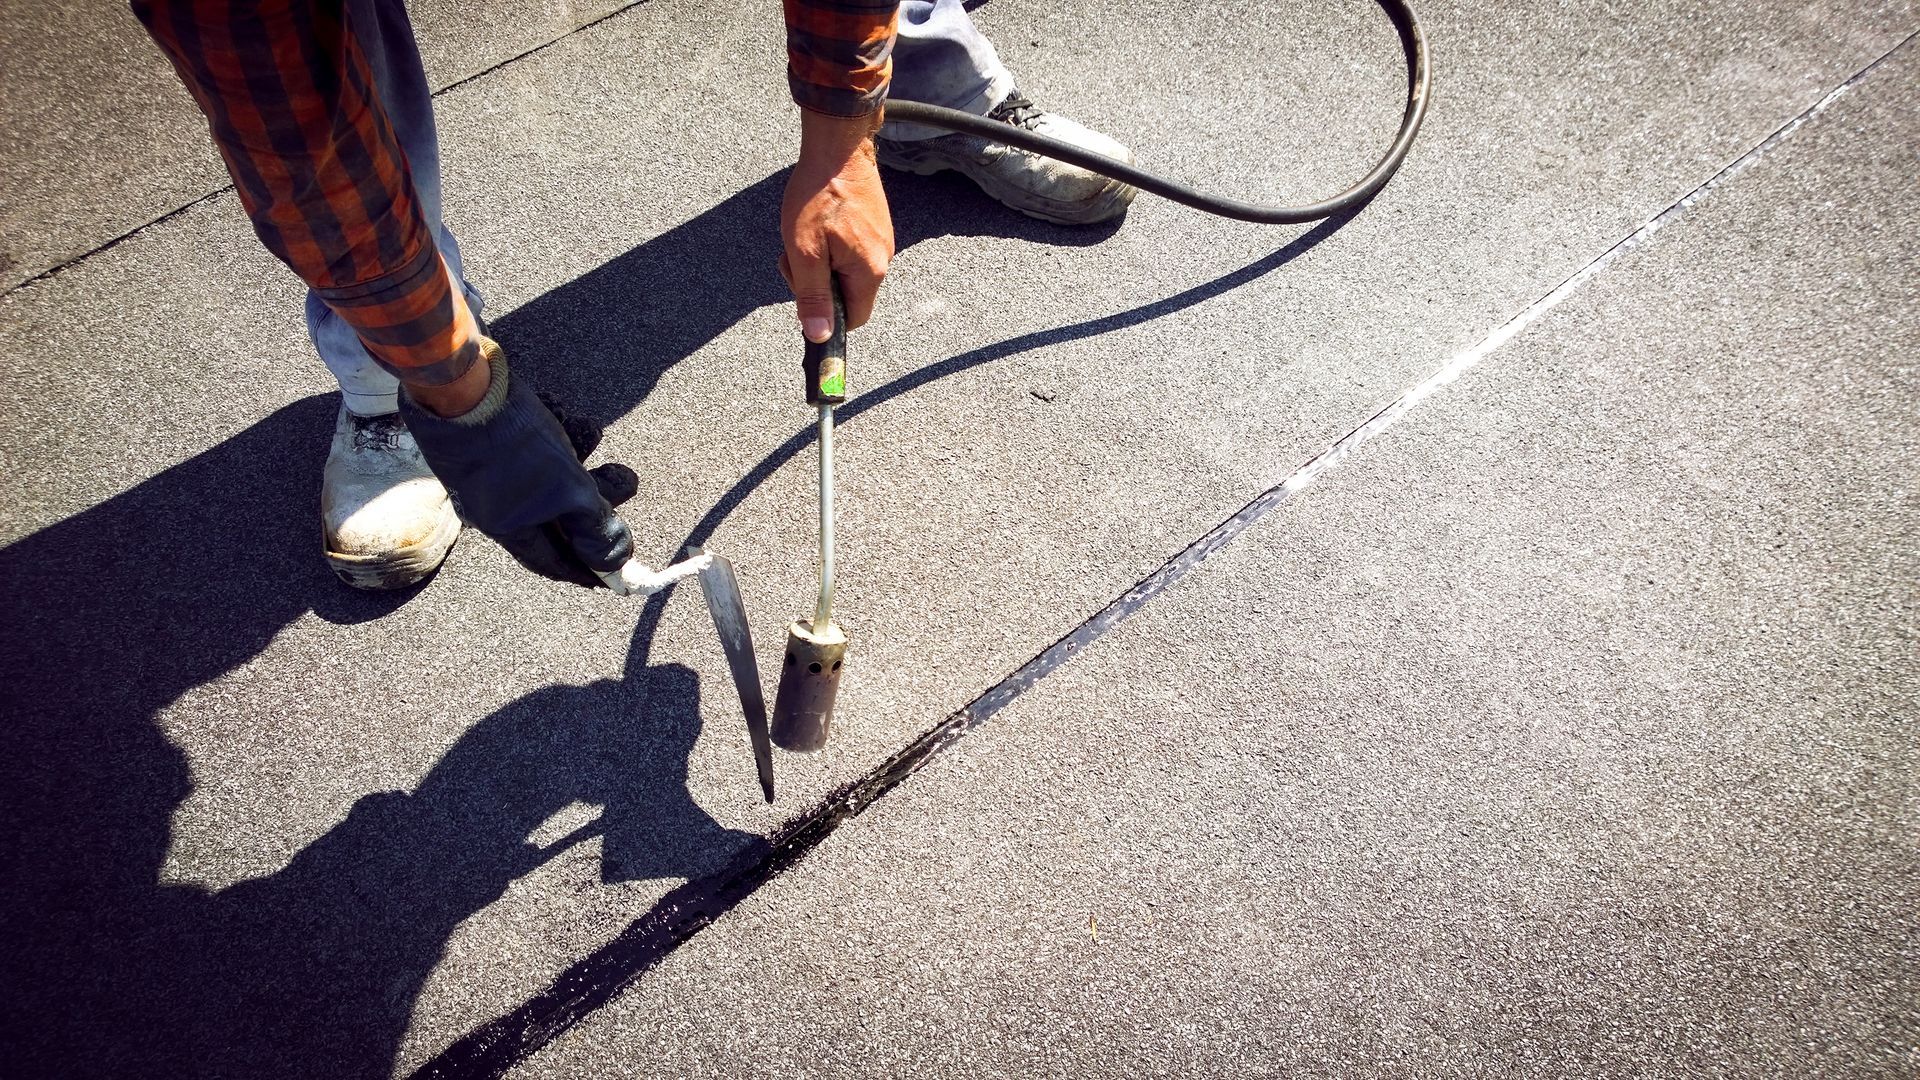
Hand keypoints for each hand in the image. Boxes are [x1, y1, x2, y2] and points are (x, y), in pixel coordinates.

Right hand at [399, 340, 701, 593]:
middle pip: (560, 515)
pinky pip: (539, 444)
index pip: (552, 561)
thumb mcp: (569, 492)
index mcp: (511, 527)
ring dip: (581, 453)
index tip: (613, 577)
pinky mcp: (497, 438)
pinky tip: (566, 413)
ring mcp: (497, 472)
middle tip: (622, 480)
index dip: (586, 570)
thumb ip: (595, 527)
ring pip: (553, 473)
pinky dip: (558, 430)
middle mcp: (500, 505)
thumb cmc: (516, 447)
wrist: (463, 388)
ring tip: (590, 431)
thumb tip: (616, 562)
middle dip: (596, 496)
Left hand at [780, 109, 893, 341]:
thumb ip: (812, 296)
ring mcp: (881, 241)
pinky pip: (852, 252)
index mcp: (869, 272)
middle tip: (796, 256)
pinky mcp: (876, 226)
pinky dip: (830, 247)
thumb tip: (820, 336)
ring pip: (847, 272)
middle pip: (849, 295)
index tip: (804, 293)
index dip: (827, 315)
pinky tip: (817, 225)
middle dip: (818, 284)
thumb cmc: (818, 195)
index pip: (854, 319)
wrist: (837, 146)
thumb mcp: (805, 252)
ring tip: (804, 235)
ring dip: (821, 263)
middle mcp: (882, 260)